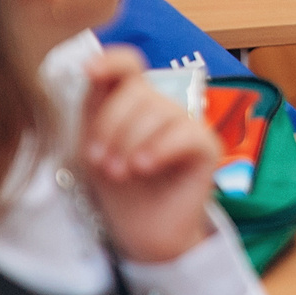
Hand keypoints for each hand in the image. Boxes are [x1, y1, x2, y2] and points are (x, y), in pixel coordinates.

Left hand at [78, 46, 220, 265]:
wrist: (141, 233)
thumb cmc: (119, 189)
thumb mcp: (94, 145)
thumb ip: (94, 106)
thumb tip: (89, 65)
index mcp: (134, 102)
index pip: (129, 64)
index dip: (110, 60)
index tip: (88, 72)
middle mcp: (163, 106)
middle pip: (137, 91)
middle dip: (111, 126)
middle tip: (99, 161)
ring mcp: (187, 124)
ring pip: (159, 111)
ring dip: (130, 142)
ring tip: (119, 172)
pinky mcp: (207, 146)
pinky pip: (185, 132)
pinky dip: (159, 148)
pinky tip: (144, 167)